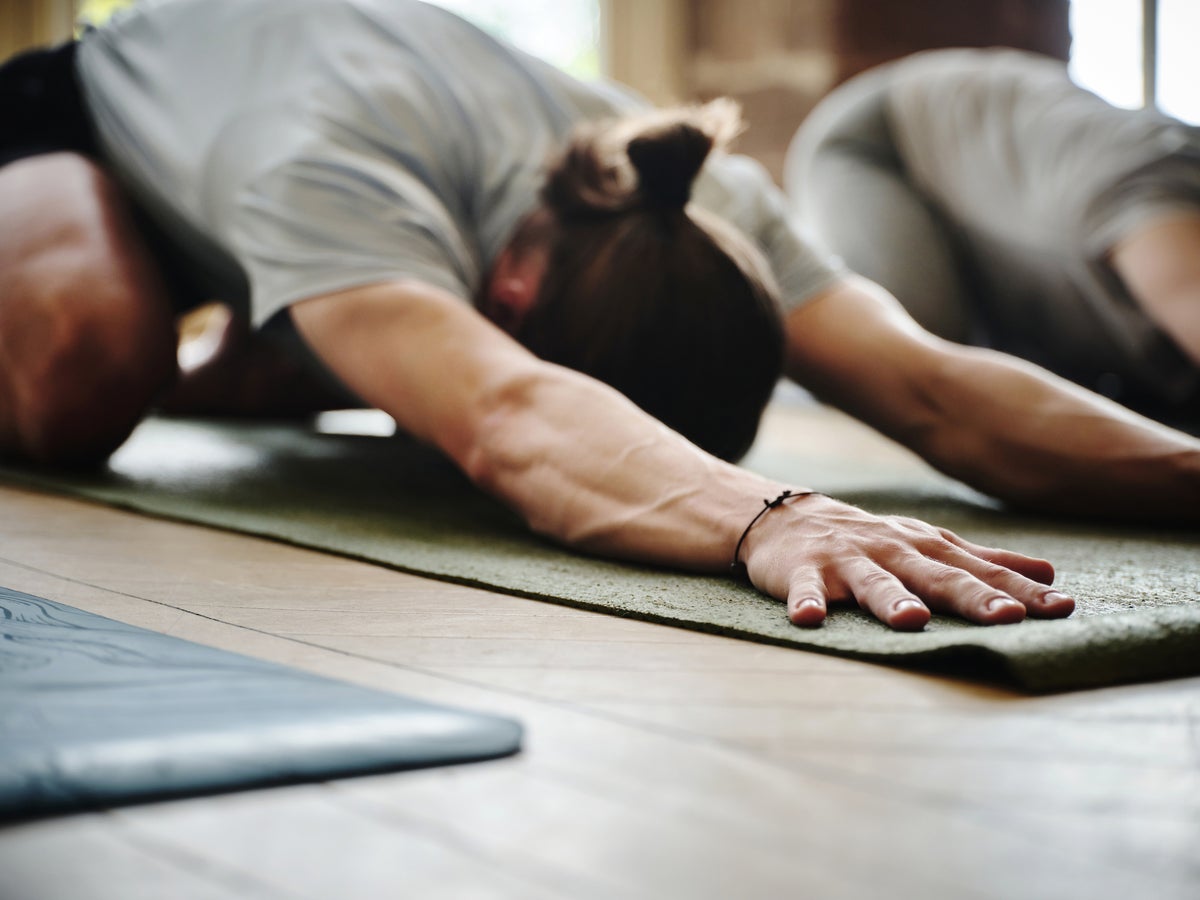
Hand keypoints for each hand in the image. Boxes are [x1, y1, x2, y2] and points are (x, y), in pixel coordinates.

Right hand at [741, 493, 1074, 630]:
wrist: (788, 517)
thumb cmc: (870, 541)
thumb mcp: (928, 545)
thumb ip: (985, 562)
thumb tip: (1050, 575)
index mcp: (926, 549)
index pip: (980, 571)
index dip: (1020, 590)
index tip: (1062, 608)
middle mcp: (892, 552)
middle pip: (936, 576)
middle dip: (972, 596)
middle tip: (1007, 617)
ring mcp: (847, 561)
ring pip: (873, 582)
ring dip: (892, 599)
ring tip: (913, 620)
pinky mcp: (803, 571)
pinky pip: (805, 588)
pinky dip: (806, 601)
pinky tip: (809, 619)